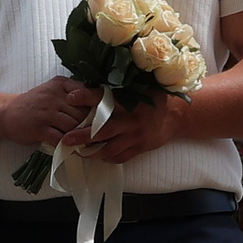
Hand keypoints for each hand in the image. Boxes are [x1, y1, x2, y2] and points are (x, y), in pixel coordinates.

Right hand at [0, 75, 96, 147]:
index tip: (106, 119)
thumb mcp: (52, 90)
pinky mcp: (39, 128)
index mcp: (60, 84)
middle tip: (102, 137)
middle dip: (93, 126)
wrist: (5, 113)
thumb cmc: (33, 104)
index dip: (98, 108)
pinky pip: (60, 139)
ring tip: (92, 146)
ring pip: (74, 126)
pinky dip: (70, 147)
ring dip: (83, 138)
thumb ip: (72, 92)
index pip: (87, 94)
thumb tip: (97, 106)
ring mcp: (46, 112)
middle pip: (82, 112)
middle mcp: (54, 96)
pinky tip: (75, 151)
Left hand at [64, 93, 190, 164]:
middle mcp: (130, 119)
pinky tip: (99, 156)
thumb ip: (115, 89)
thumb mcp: (136, 87)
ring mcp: (136, 136)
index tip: (69, 97)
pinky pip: (120, 157)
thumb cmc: (152, 97)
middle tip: (66, 139)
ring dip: (92, 151)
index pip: (103, 97)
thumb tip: (88, 85)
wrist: (177, 114)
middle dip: (81, 136)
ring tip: (78, 152)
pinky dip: (108, 158)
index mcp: (128, 100)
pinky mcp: (141, 147)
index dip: (85, 96)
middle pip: (101, 130)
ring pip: (109, 148)